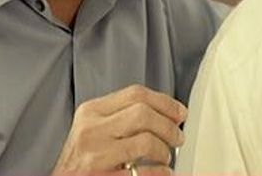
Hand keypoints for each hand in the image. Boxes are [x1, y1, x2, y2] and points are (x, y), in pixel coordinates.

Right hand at [52, 85, 186, 175]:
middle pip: (143, 114)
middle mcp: (91, 130)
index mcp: (91, 111)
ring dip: (164, 151)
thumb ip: (122, 116)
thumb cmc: (81, 159)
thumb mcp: (94, 128)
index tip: (180, 113)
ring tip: (165, 158)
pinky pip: (141, 173)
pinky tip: (162, 173)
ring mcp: (95, 155)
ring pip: (146, 142)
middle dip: (168, 126)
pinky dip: (159, 173)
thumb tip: (167, 113)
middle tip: (177, 138)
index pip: (136, 94)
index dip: (165, 102)